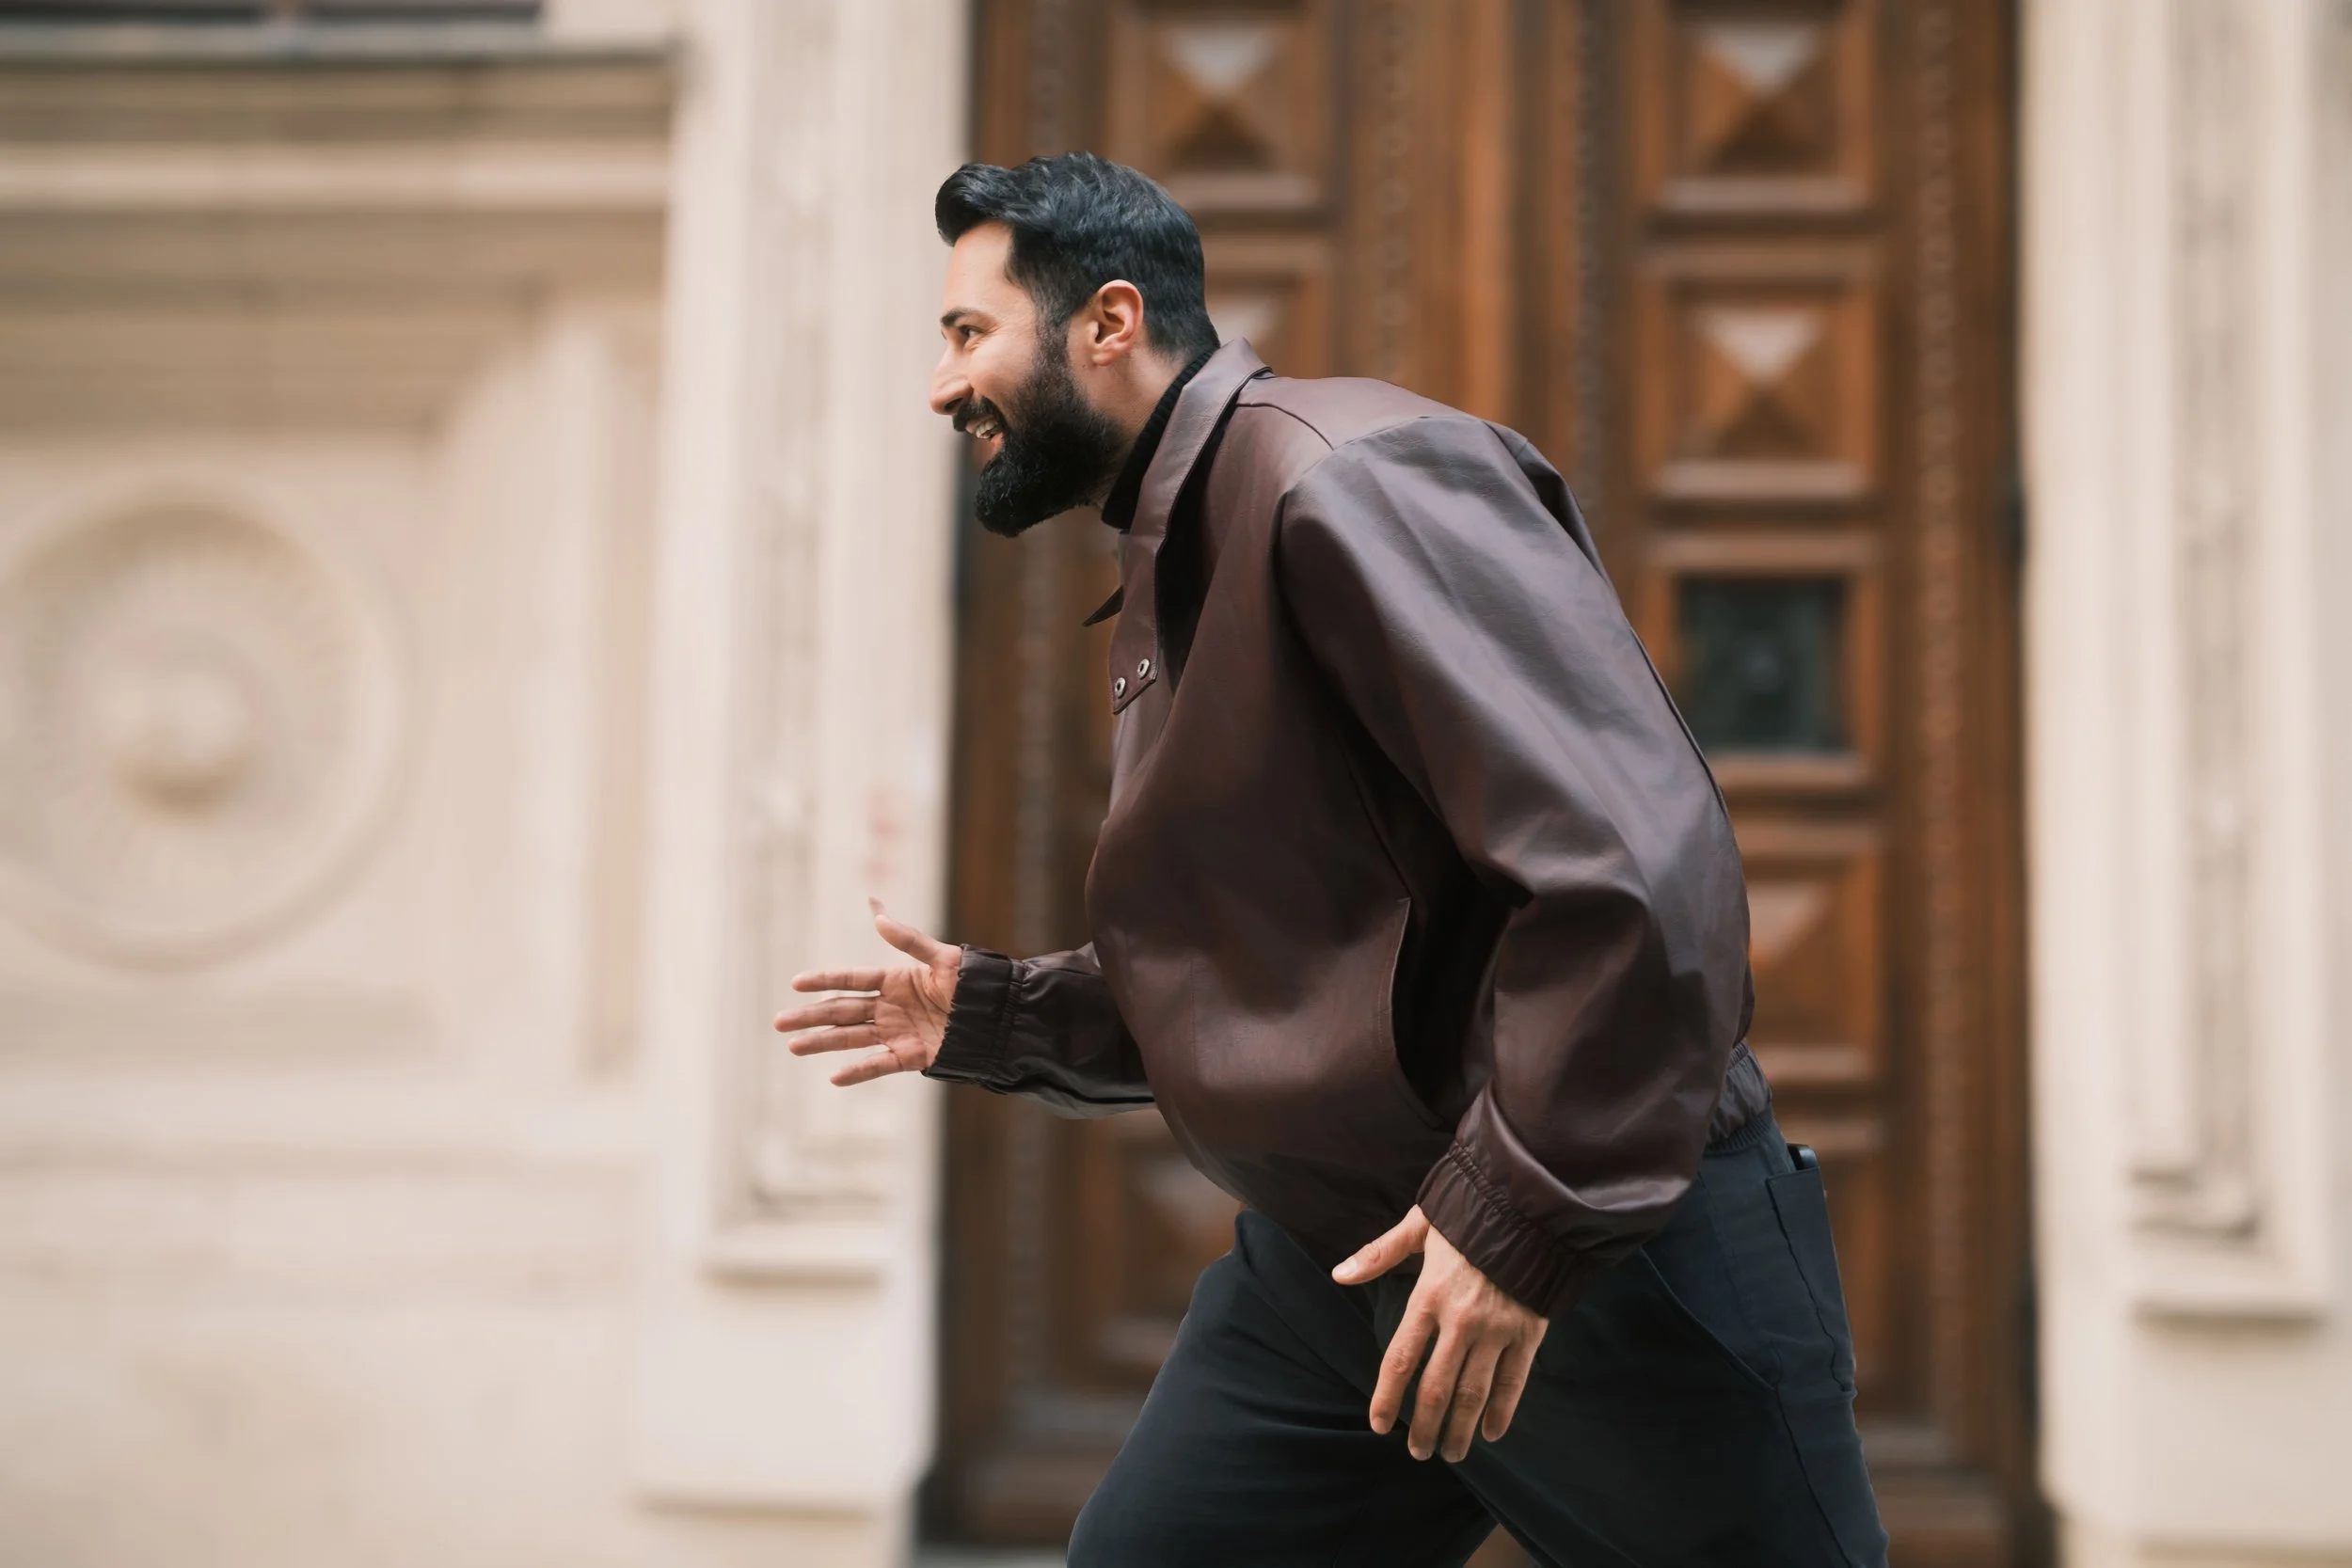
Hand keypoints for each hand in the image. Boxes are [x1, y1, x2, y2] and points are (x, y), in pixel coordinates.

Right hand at [773, 899, 961, 1085]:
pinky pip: (880, 1063)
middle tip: (780, 1022)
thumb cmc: (974, 984)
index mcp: (895, 980)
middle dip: (811, 1016)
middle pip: (843, 1010)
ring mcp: (898, 1032)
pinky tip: (835, 1077)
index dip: (825, 980)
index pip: (851, 979)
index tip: (796, 983)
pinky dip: (858, 1071)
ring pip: (852, 1037)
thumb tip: (877, 912)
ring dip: (823, 1042)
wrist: (1000, 1017)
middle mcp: (890, 1007)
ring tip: (794, 1046)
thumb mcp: (944, 958)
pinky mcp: (912, 1056)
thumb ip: (909, 940)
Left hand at [1333, 1206, 1547, 1462]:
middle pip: (1436, 1387)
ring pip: (1474, 1392)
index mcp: (1429, 1296)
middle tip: (1418, 1453)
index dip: (1386, 1397)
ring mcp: (1497, 1329)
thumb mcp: (1420, 1225)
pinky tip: (1492, 1433)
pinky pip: (1515, 1380)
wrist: (1530, 1205)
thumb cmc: (1469, 1213)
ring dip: (1460, 1428)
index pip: (1400, 1358)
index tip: (1377, 1425)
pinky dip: (1503, 1410)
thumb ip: (1380, 1253)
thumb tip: (1339, 1274)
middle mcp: (1461, 1320)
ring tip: (1452, 1454)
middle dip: (1424, 1425)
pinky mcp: (1529, 1332)